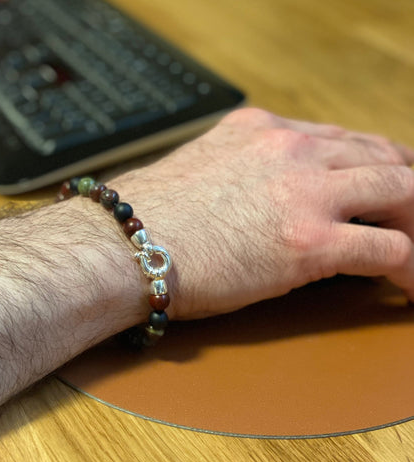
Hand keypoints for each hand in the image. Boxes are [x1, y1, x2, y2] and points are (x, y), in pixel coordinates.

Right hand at [109, 108, 413, 318]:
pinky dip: (408, 267)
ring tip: (412, 246)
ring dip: (413, 220)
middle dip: (401, 187)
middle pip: (378, 156)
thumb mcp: (195, 172)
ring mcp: (304, 191)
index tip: (375, 184)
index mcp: (259, 131)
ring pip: (399, 190)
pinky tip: (407, 284)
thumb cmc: (145, 219)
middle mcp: (289, 150)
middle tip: (407, 215)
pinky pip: (389, 249)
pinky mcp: (310, 240)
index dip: (366, 163)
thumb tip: (244, 199)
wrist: (123, 245)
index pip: (336, 139)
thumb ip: (232, 173)